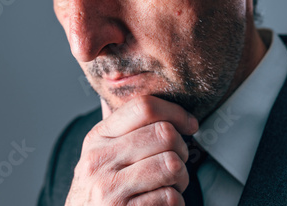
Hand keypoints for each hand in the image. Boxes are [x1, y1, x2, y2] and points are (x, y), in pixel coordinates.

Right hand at [65, 95, 198, 205]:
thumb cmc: (99, 193)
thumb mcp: (99, 156)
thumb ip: (119, 129)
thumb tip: (143, 92)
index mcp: (97, 138)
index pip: (142, 107)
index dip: (175, 111)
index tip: (190, 124)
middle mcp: (99, 161)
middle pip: (164, 134)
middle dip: (182, 149)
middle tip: (178, 161)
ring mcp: (110, 190)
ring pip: (172, 165)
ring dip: (181, 178)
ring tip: (170, 184)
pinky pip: (170, 198)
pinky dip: (175, 203)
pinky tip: (161, 205)